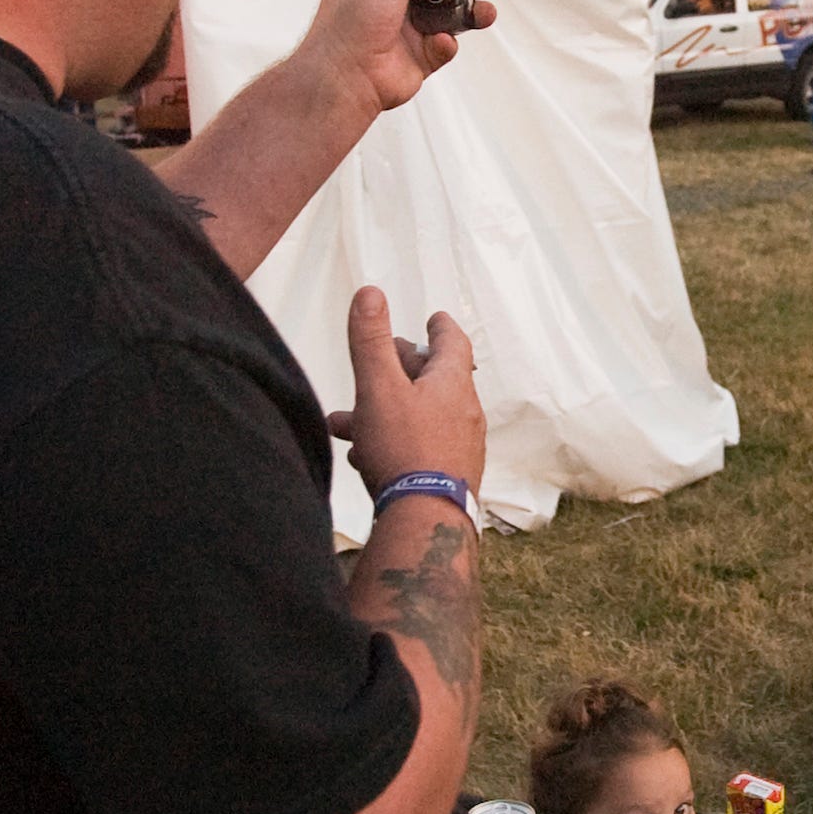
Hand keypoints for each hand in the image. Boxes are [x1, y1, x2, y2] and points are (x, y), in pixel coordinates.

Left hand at [296, 0, 499, 118]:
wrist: (347, 75)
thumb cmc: (348, 24)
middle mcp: (389, 3)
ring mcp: (404, 31)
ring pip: (446, 18)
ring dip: (465, 13)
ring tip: (479, 12)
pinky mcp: (417, 58)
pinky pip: (444, 47)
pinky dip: (447, 44)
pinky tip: (440, 41)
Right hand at [326, 286, 485, 497]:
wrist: (426, 520)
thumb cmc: (405, 450)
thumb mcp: (379, 388)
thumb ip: (371, 341)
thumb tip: (370, 293)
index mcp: (452, 385)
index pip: (453, 343)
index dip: (440, 327)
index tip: (435, 317)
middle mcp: (464, 413)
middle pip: (434, 380)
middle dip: (401, 370)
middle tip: (382, 362)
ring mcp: (459, 447)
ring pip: (419, 416)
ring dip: (386, 411)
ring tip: (348, 421)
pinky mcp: (449, 476)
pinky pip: (419, 447)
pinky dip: (393, 441)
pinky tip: (364, 455)